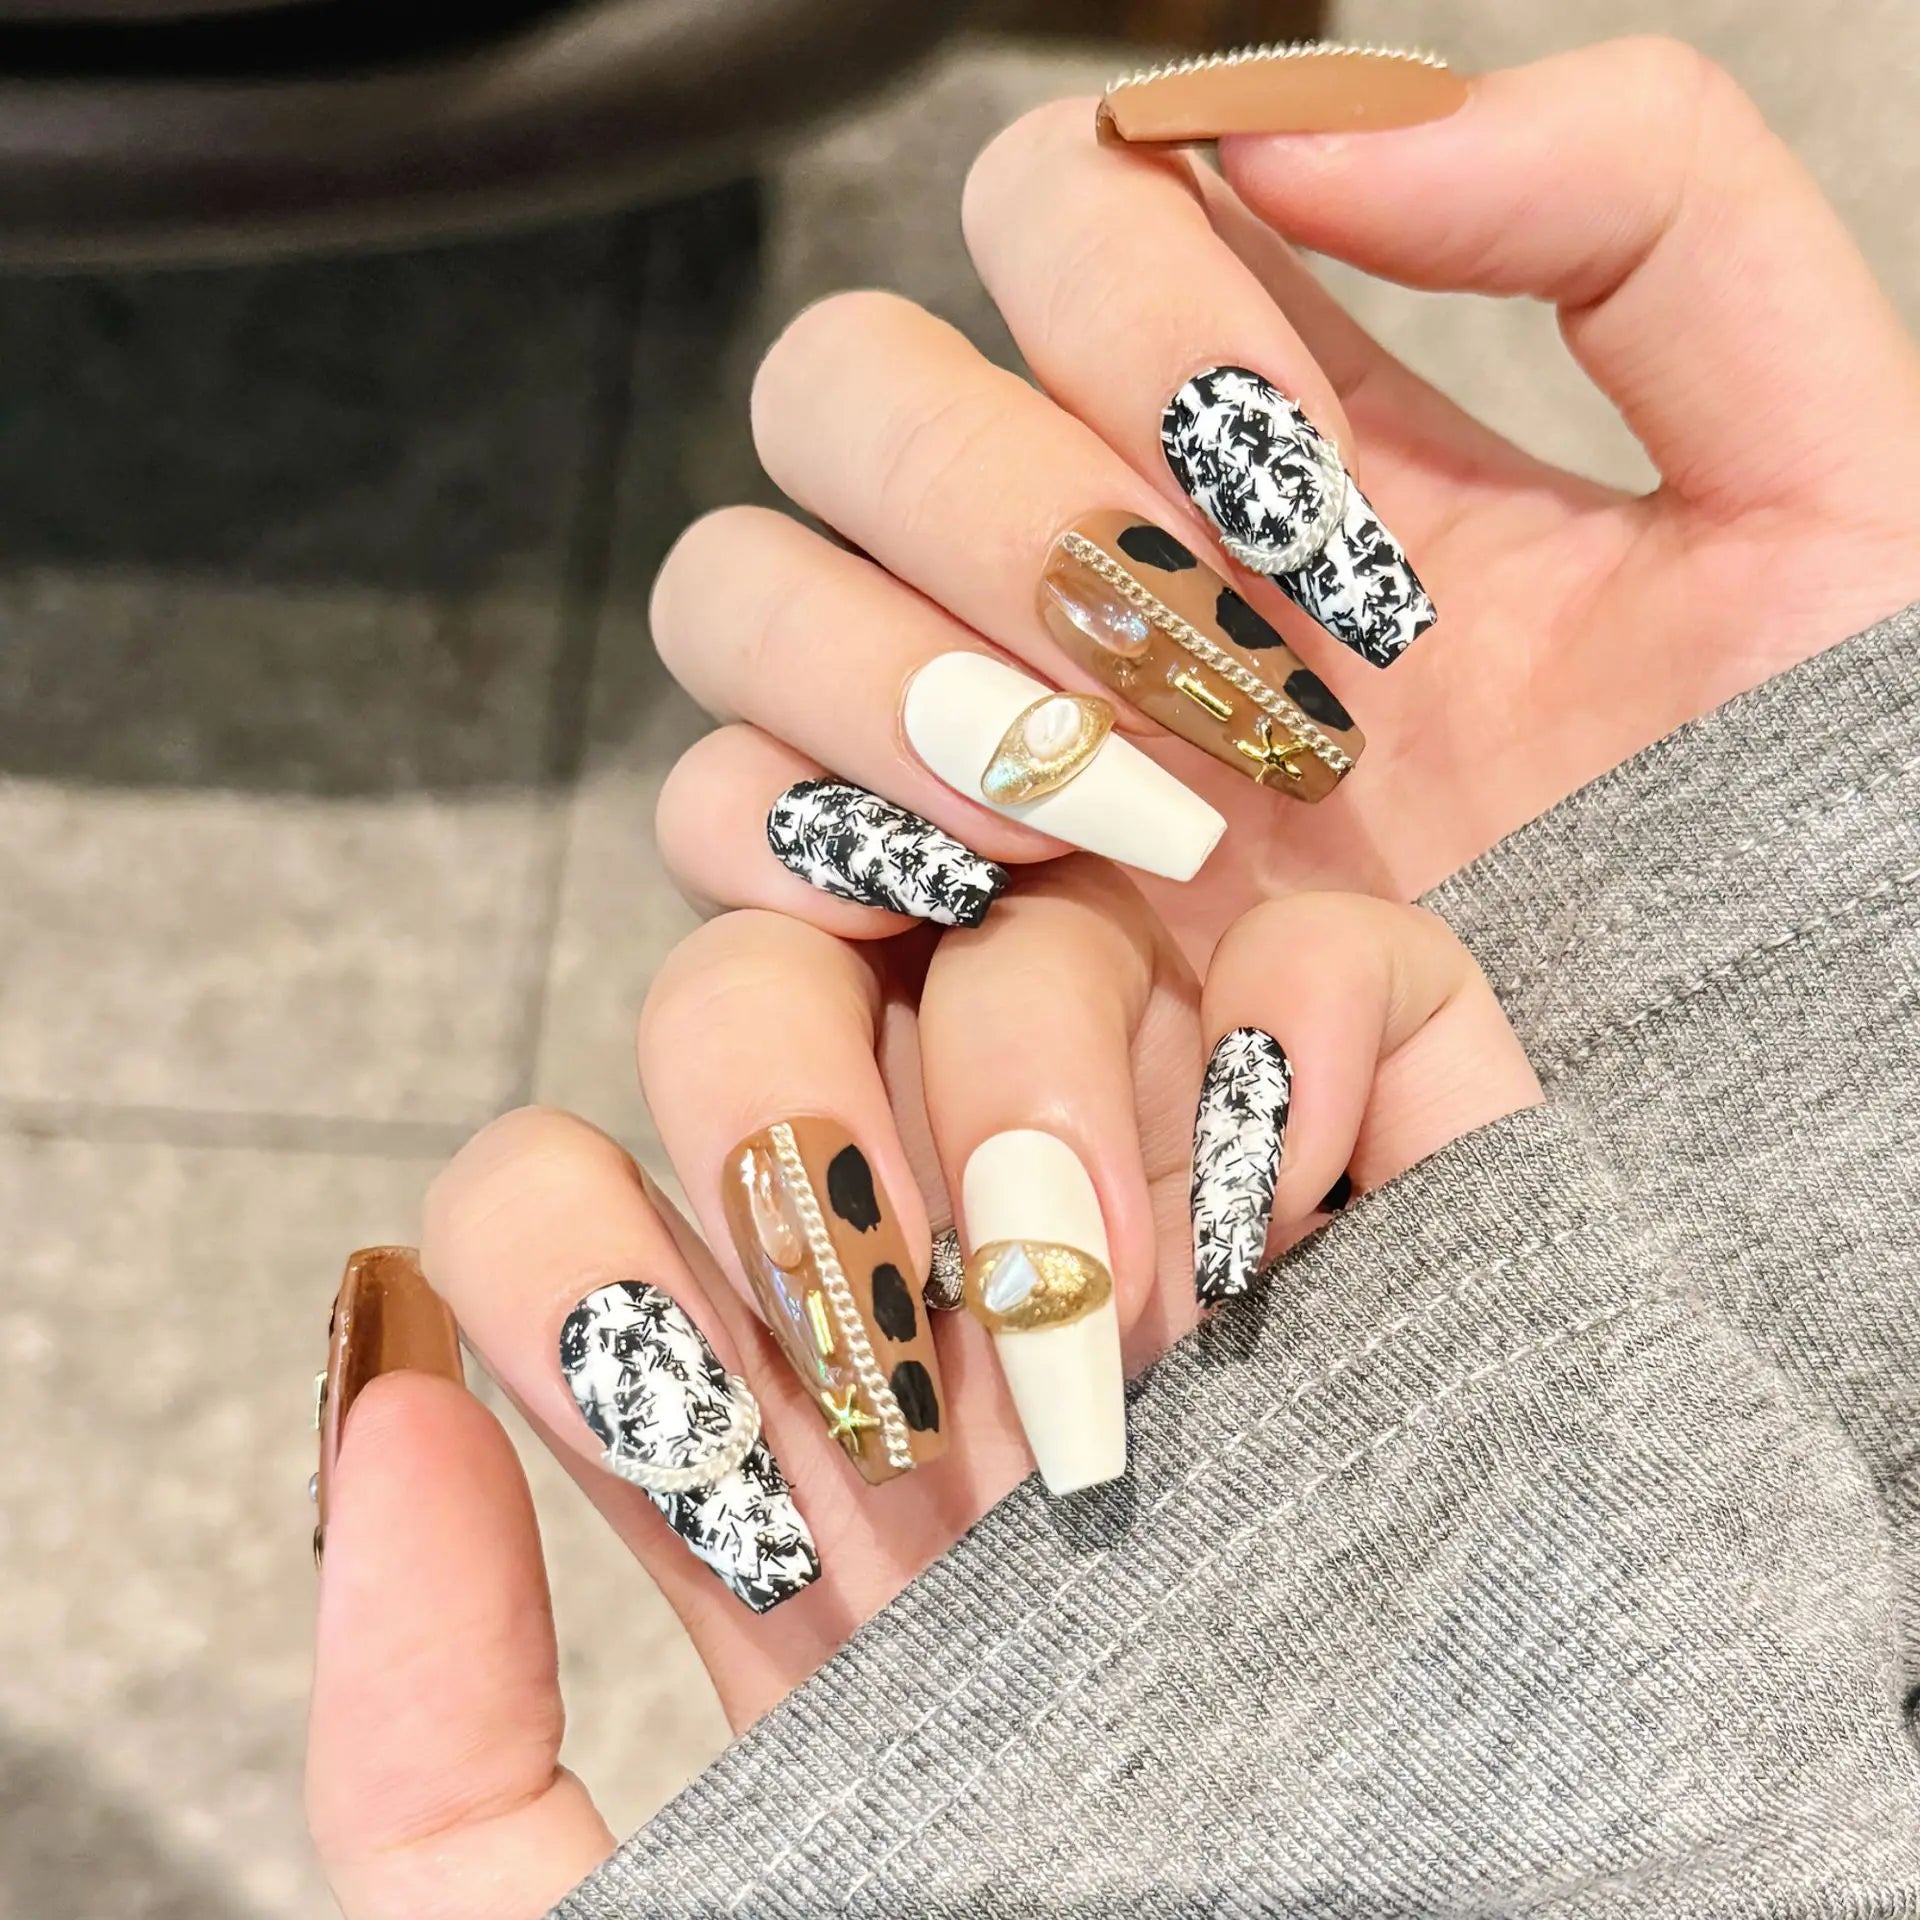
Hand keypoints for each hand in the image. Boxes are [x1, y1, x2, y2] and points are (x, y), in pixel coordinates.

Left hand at [306, 880, 1536, 1916]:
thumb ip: (435, 1746)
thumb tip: (390, 1400)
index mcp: (780, 1448)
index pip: (561, 1196)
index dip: (582, 1272)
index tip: (732, 1489)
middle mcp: (955, 1293)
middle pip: (755, 991)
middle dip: (786, 1121)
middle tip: (903, 1369)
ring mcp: (1188, 1218)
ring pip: (1029, 936)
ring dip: (1033, 1087)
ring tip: (1129, 1341)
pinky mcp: (1422, 1187)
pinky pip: (1343, 965)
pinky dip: (1307, 1021)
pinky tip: (1292, 1228)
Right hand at [651, 37, 1919, 959]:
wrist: (1700, 1163)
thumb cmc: (1781, 856)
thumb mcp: (1814, 499)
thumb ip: (1639, 211)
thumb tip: (1303, 125)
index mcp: (1269, 444)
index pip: (1055, 204)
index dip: (1135, 306)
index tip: (1311, 508)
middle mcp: (1085, 577)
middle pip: (840, 383)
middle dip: (991, 504)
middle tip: (1201, 684)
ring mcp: (981, 756)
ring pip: (734, 589)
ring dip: (882, 668)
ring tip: (1110, 820)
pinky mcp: (920, 939)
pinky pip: (720, 824)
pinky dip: (805, 833)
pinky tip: (994, 891)